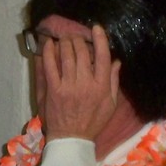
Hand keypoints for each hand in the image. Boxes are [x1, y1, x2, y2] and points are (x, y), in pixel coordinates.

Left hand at [37, 25, 120, 141]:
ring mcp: (68, 86)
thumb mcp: (110, 103)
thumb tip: (116, 61)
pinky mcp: (53, 90)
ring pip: (67, 57)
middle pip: (82, 53)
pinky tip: (48, 45)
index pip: (103, 57)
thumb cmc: (93, 122)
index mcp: (102, 86)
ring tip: (63, 38)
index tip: (96, 27)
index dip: (100, 39)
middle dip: (78, 40)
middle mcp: (86, 83)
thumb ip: (112, 81)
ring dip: (65, 43)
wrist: (72, 138)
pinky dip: (48, 53)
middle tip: (74, 35)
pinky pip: (50, 67)